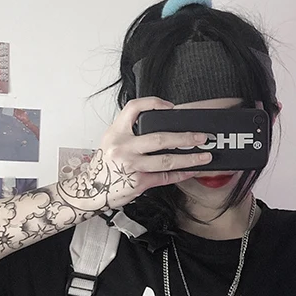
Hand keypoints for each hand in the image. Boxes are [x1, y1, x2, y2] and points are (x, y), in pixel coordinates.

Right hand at [56, 96, 212, 212]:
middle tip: (201, 136)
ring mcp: (132, 166)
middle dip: (184, 137)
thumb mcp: (111, 142)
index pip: (134, 109)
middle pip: (159, 138)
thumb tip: (163, 127)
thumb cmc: (105, 166)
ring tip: (204, 156)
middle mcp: (123, 147)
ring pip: (166, 161)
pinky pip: (165, 177)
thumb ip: (130, 133)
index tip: (171, 107)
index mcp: (116, 132)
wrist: (91, 191)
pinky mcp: (139, 183)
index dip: (154, 104)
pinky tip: (191, 171)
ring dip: (189, 158)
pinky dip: (180, 174)